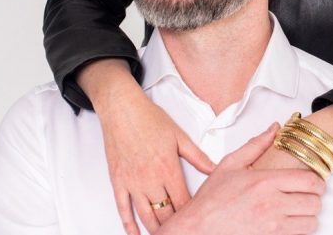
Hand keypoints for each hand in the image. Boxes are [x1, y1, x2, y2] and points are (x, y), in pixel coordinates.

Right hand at [78, 60, 214, 234]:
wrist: (122, 110)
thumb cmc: (149, 119)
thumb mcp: (179, 136)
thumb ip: (198, 156)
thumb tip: (214, 169)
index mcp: (168, 168)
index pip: (184, 201)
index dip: (192, 213)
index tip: (199, 218)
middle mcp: (151, 179)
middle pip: (166, 212)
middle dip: (176, 223)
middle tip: (185, 228)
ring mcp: (133, 182)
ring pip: (146, 215)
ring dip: (156, 228)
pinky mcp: (118, 182)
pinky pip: (123, 209)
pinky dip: (129, 225)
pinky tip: (135, 234)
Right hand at [157, 124, 324, 234]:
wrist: (198, 229)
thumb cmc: (212, 200)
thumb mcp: (231, 164)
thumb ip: (256, 145)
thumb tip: (274, 129)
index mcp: (265, 182)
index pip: (309, 181)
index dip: (317, 180)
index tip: (313, 179)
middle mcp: (273, 205)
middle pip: (314, 202)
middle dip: (314, 197)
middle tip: (306, 193)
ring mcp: (273, 228)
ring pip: (311, 223)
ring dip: (308, 215)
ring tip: (298, 209)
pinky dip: (298, 230)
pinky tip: (288, 222)